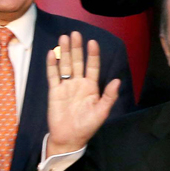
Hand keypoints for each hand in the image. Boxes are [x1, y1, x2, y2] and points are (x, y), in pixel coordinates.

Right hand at [44, 32, 120, 157]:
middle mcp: (78, 83)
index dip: (93, 54)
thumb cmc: (87, 126)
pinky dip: (52, 64)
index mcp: (91, 87)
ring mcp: (66, 86)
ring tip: (64, 38)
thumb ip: (108, 96)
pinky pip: (53, 75)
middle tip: (75, 33)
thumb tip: (117, 81)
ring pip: (65, 65)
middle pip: (78, 61)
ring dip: (65, 52)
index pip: (92, 66)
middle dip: (77, 47)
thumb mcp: (101, 112)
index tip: (92, 42)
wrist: (69, 138)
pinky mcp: (54, 91)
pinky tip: (52, 53)